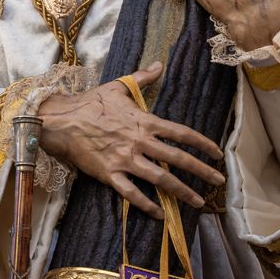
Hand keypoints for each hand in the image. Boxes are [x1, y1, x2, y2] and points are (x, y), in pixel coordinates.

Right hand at [37, 61, 225, 214]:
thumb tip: (160, 64)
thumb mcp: (118, 86)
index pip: (181, 133)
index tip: (218, 153)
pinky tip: (160, 214)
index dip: (202, 144)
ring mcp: (125, 159)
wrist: (61, 120)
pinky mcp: (110, 174)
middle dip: (201, 171)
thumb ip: (142, 78)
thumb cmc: (89, 102)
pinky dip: (147, 205)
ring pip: (160, 179)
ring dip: (182, 192)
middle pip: (177, 159)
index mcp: (145, 121)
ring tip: (197, 202)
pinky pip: (132, 193)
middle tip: (219, 182)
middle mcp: (139, 142)